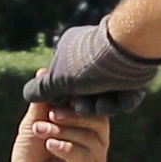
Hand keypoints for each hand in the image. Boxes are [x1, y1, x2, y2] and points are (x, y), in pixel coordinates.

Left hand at [10, 101, 112, 161]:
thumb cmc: (31, 152)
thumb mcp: (35, 120)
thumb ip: (43, 100)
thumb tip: (44, 71)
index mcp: (89, 127)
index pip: (96, 105)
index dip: (80, 97)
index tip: (59, 94)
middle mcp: (97, 143)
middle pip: (98, 120)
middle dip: (72, 114)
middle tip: (49, 114)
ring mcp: (93, 161)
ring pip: (90, 138)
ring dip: (63, 130)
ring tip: (40, 131)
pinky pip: (84, 157)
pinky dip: (66, 147)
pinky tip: (50, 144)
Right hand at [27, 15, 160, 109]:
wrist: (129, 54)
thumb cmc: (90, 64)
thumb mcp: (58, 79)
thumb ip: (42, 89)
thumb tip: (27, 94)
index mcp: (71, 51)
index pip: (62, 83)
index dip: (62, 99)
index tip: (58, 111)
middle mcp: (92, 58)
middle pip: (84, 95)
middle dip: (84, 106)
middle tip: (83, 107)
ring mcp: (114, 68)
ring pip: (104, 99)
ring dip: (103, 105)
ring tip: (105, 100)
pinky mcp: (133, 77)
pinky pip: (124, 98)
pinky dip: (122, 101)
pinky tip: (123, 95)